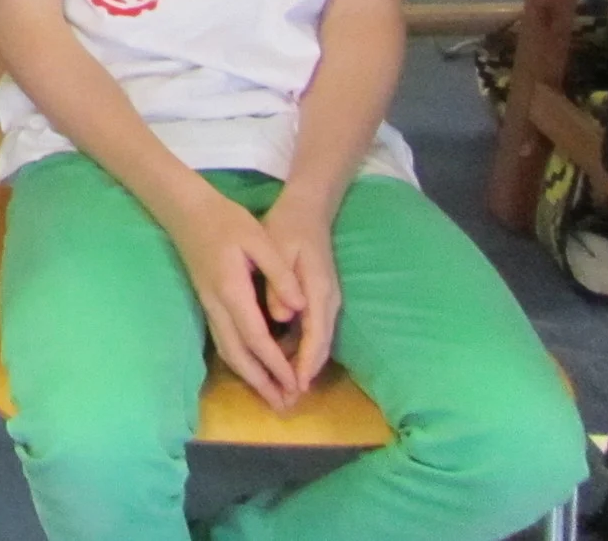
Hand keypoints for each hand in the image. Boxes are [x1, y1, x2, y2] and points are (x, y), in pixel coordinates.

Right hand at [166, 184, 305, 411]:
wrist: (185, 210)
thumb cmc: (226, 220)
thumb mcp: (259, 239)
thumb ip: (280, 274)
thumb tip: (299, 309)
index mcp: (232, 290)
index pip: (256, 337)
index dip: (276, 365)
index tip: (296, 385)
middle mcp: (217, 304)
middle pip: (238, 354)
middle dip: (262, 383)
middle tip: (285, 406)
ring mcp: (208, 305)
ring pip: (227, 351)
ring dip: (249, 377)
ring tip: (272, 396)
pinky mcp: (207, 302)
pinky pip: (223, 341)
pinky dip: (239, 362)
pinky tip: (251, 368)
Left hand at [258, 191, 342, 394]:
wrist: (308, 209)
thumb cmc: (289, 227)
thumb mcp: (279, 250)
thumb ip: (279, 284)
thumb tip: (282, 316)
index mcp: (318, 290)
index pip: (316, 336)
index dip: (305, 363)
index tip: (294, 385)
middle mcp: (328, 300)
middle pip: (320, 345)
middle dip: (305, 373)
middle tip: (287, 399)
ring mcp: (327, 299)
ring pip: (317, 340)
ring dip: (303, 363)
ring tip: (284, 388)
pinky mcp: (320, 297)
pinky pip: (313, 330)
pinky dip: (301, 348)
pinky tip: (284, 358)